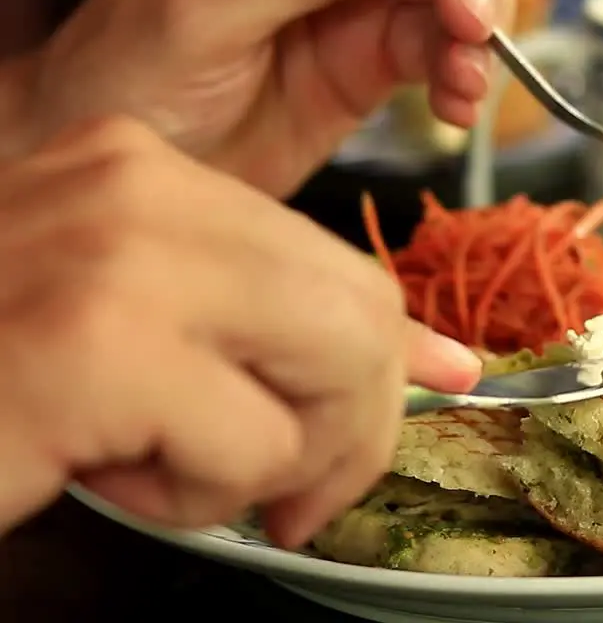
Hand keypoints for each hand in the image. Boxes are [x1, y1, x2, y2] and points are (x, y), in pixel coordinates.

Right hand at [0, 116, 480, 545]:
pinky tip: (116, 476)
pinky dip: (202, 496)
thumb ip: (285, 334)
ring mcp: (115, 259)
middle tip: (289, 494)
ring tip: (181, 475)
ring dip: (278, 464)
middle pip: (361, 313)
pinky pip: (250, 446)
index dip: (383, 365)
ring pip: (334, 370)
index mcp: (147, 173)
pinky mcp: (90, 346)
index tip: (383, 416)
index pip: (342, 266)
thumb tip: (447, 363)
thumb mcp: (145, 335)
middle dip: (353, 430)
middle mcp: (136, 189)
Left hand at [30, 0, 507, 197]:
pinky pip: (436, 57)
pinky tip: (457, 102)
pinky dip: (460, 78)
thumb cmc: (120, 79)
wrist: (127, 174)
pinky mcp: (371, 65)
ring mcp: (351, 4)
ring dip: (472, 33)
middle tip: (470, 18)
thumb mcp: (190, 14)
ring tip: (464, 79)